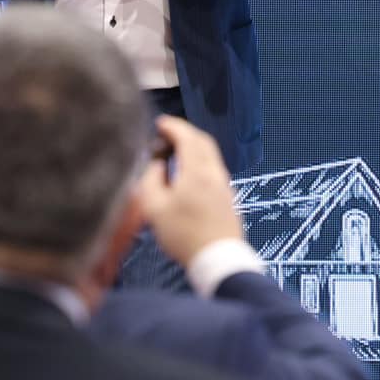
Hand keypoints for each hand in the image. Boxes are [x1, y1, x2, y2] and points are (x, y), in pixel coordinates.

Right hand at [134, 117, 242, 267]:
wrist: (217, 257)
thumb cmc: (184, 235)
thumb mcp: (155, 208)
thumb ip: (151, 181)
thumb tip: (156, 165)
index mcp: (197, 172)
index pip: (188, 138)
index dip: (174, 126)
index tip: (161, 122)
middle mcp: (215, 173)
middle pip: (203, 142)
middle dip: (185, 132)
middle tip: (167, 133)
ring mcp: (224, 185)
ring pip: (210, 155)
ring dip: (193, 147)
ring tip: (174, 151)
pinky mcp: (227, 197)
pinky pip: (213, 169)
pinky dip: (200, 161)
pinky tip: (188, 173)